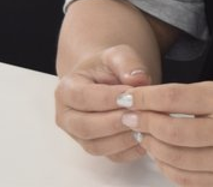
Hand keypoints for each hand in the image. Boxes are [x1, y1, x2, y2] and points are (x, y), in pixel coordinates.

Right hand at [53, 45, 153, 162]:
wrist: (104, 81)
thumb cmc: (107, 68)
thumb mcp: (117, 55)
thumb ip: (127, 62)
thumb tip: (139, 79)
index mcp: (66, 90)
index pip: (83, 97)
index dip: (108, 98)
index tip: (131, 95)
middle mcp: (67, 117)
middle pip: (85, 127)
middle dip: (114, 122)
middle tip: (139, 114)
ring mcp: (79, 136)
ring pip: (97, 146)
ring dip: (123, 139)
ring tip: (145, 125)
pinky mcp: (96, 148)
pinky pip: (111, 156)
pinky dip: (129, 150)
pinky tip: (145, 137)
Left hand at [117, 81, 212, 186]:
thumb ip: (191, 96)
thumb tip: (149, 102)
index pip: (175, 98)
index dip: (145, 98)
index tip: (127, 98)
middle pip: (171, 131)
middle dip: (144, 124)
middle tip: (130, 117)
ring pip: (175, 159)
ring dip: (152, 147)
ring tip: (143, 135)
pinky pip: (186, 180)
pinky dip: (167, 167)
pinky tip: (161, 156)